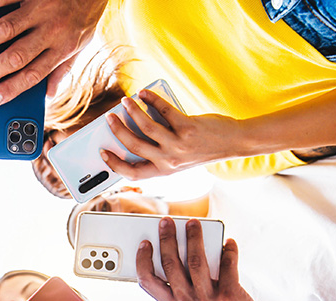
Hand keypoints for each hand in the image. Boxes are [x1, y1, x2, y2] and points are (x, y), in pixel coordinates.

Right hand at [0, 0, 108, 105]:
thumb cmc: (83, 16)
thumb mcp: (81, 46)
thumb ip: (62, 69)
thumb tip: (47, 95)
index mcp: (61, 49)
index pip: (33, 75)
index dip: (11, 89)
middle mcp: (50, 30)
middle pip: (16, 55)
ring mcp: (39, 9)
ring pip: (7, 28)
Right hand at [101, 91, 242, 178]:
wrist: (232, 142)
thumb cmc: (202, 148)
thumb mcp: (177, 159)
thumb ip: (157, 151)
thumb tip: (132, 129)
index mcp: (164, 171)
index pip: (132, 173)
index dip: (114, 164)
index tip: (103, 152)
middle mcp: (169, 161)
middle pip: (134, 146)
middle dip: (117, 130)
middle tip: (109, 119)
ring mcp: (178, 145)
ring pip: (145, 128)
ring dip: (132, 112)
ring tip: (125, 102)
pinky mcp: (187, 128)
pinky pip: (163, 111)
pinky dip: (151, 100)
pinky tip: (145, 93)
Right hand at [136, 218, 264, 300]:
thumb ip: (177, 289)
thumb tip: (175, 253)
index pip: (148, 281)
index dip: (143, 260)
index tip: (145, 243)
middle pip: (171, 264)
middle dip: (167, 238)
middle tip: (167, 222)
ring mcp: (208, 300)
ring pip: (196, 260)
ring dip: (194, 237)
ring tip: (194, 223)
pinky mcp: (230, 296)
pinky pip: (227, 265)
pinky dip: (228, 250)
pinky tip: (228, 243)